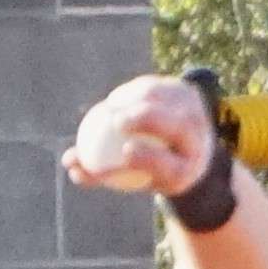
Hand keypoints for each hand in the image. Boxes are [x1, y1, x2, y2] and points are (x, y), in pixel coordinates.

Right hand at [65, 74, 219, 200]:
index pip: (168, 165)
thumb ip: (96, 172)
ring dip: (138, 100)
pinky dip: (137, 93)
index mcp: (187, 171)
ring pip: (167, 102)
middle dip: (147, 120)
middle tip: (115, 121)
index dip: (148, 158)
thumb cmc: (143, 173)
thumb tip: (68, 163)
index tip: (124, 151)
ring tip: (110, 108)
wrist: (183, 152)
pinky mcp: (189, 93)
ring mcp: (197, 113)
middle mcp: (198, 141)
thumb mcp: (122, 179)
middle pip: (175, 126)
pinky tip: (115, 100)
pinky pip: (160, 88)